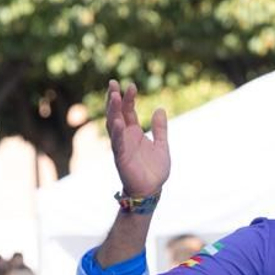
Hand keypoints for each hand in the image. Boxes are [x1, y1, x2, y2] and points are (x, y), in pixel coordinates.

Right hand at [106, 81, 169, 197]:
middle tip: (113, 83)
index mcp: (133, 133)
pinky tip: (118, 122)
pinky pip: (117, 144)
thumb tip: (160, 109)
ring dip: (112, 111)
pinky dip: (117, 133)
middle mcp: (124, 137)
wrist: (151, 190)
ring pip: (113, 125)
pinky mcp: (121, 158)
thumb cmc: (154, 170)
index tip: (131, 85)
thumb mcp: (161, 145)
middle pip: (116, 113)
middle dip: (114, 98)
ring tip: (113, 96)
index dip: (128, 98)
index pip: (127, 111)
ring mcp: (121, 147)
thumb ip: (160, 128)